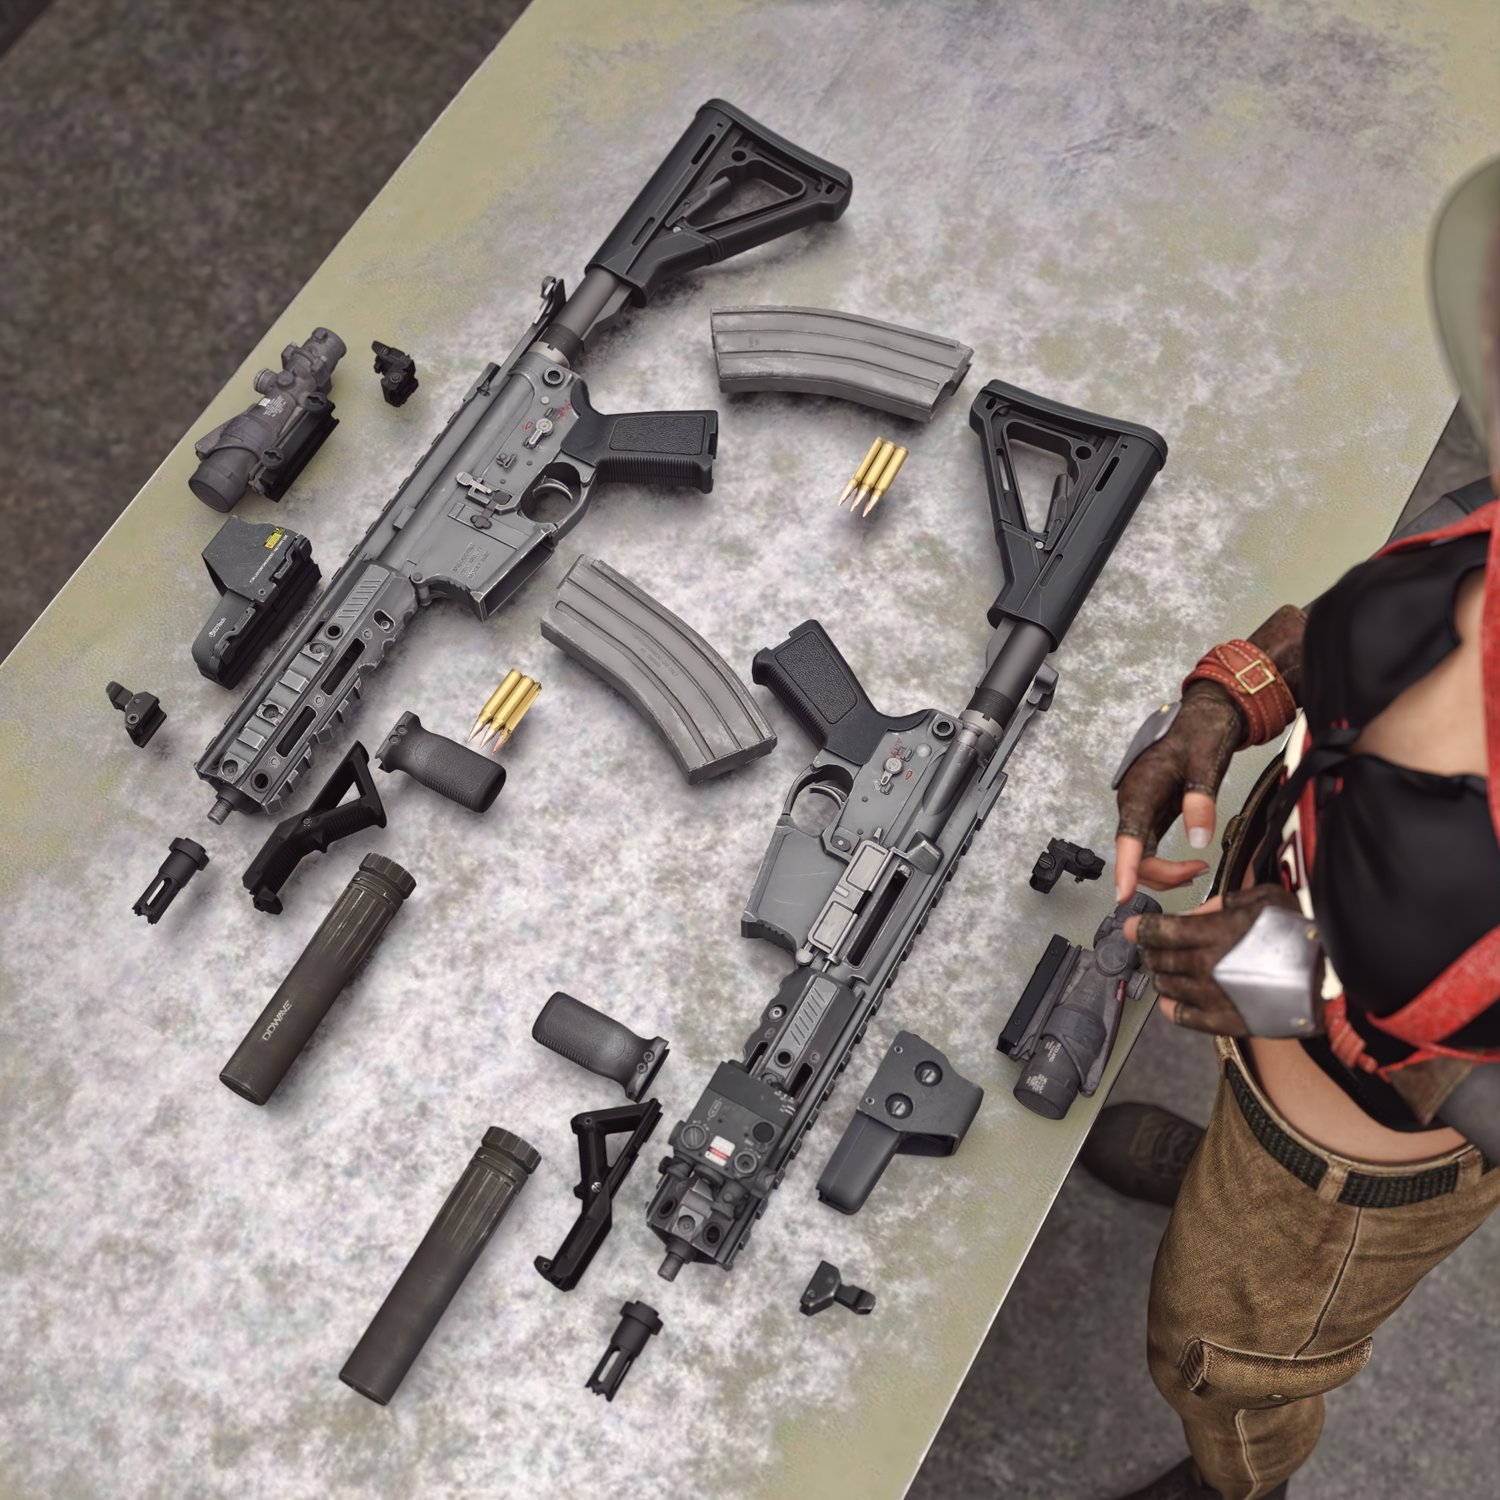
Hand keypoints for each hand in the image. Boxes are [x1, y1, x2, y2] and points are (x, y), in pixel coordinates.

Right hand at [1114, 682, 1243, 899]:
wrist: (1205, 714)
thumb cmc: (1201, 731)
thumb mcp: (1206, 762)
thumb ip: (1200, 801)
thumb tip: (1198, 840)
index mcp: (1142, 789)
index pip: (1129, 838)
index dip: (1126, 869)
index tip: (1122, 895)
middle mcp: (1134, 801)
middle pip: (1135, 854)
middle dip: (1163, 873)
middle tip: (1199, 871)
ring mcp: (1141, 807)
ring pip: (1141, 854)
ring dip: (1165, 871)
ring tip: (1198, 869)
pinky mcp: (1152, 811)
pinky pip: (1149, 846)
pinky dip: (1166, 862)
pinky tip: (1188, 864)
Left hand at [1122, 885, 1304, 1034]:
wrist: (1333, 978)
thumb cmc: (1304, 934)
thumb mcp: (1265, 899)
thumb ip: (1224, 903)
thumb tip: (1196, 913)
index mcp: (1214, 934)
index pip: (1159, 931)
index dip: (1141, 927)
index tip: (1134, 926)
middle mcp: (1207, 966)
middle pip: (1159, 958)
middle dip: (1151, 949)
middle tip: (1152, 946)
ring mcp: (1213, 997)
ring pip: (1166, 985)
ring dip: (1161, 975)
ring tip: (1166, 968)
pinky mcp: (1224, 1022)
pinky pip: (1181, 1017)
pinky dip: (1170, 1006)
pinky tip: (1171, 999)